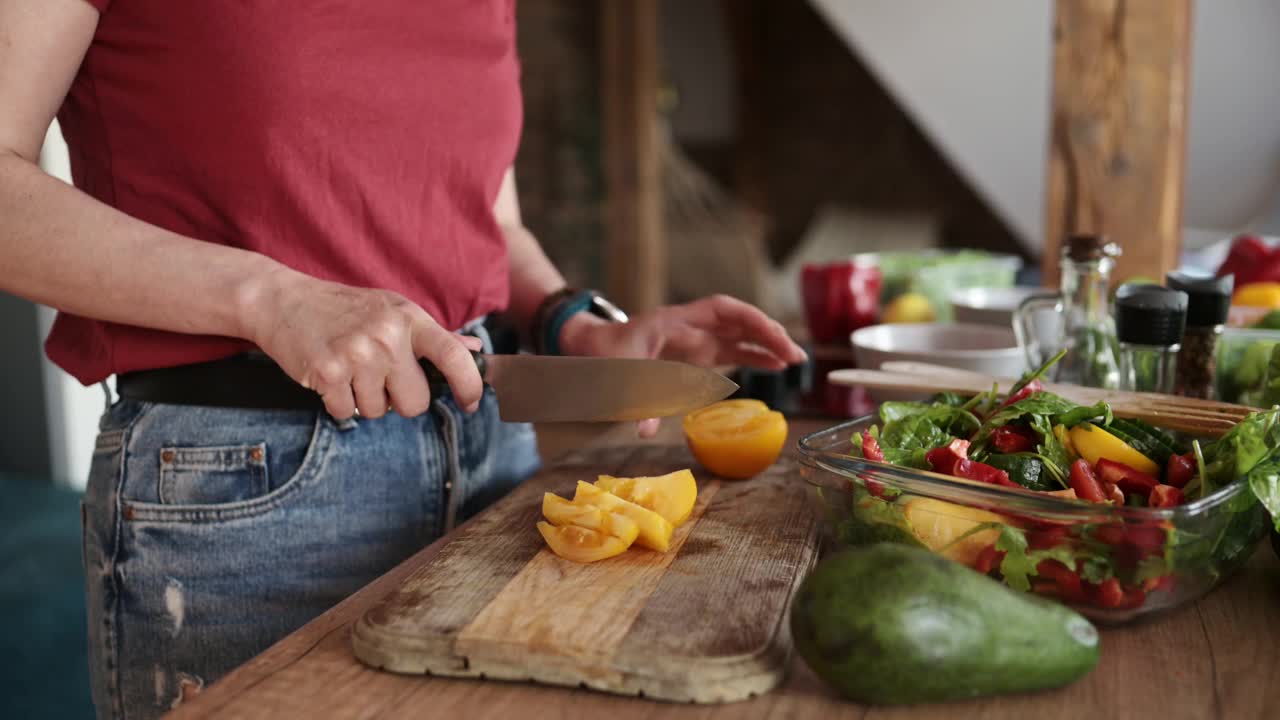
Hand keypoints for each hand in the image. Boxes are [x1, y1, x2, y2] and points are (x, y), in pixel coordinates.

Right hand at [243, 269, 483, 419]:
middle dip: (400, 401)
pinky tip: (331, 377)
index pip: (453, 355)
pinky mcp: (328, 372)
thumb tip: (475, 350)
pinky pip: (346, 412)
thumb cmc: (344, 308)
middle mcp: (387, 336)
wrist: (283, 300)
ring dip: (365, 400)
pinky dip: (339, 403)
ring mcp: (357, 354)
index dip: (469, 384)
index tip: (471, 402)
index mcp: (409, 318)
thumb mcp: (393, 310)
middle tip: (381, 378)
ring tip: (351, 370)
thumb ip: (435, 336)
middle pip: (416, 403)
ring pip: (379, 411)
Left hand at [559, 294, 805, 436]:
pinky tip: (776, 366)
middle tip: (794, 354)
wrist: (593, 349)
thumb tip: (644, 430)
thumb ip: (633, 400)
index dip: (748, 318)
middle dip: (768, 333)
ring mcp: (696, 339)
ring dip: (768, 344)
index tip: (770, 332)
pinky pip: (733, 350)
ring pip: (741, 335)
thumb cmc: (604, 355)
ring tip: (796, 360)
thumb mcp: (616, 375)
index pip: (720, 309)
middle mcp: (691, 326)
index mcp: (674, 321)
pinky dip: (755, 356)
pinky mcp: (698, 355)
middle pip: (738, 320)